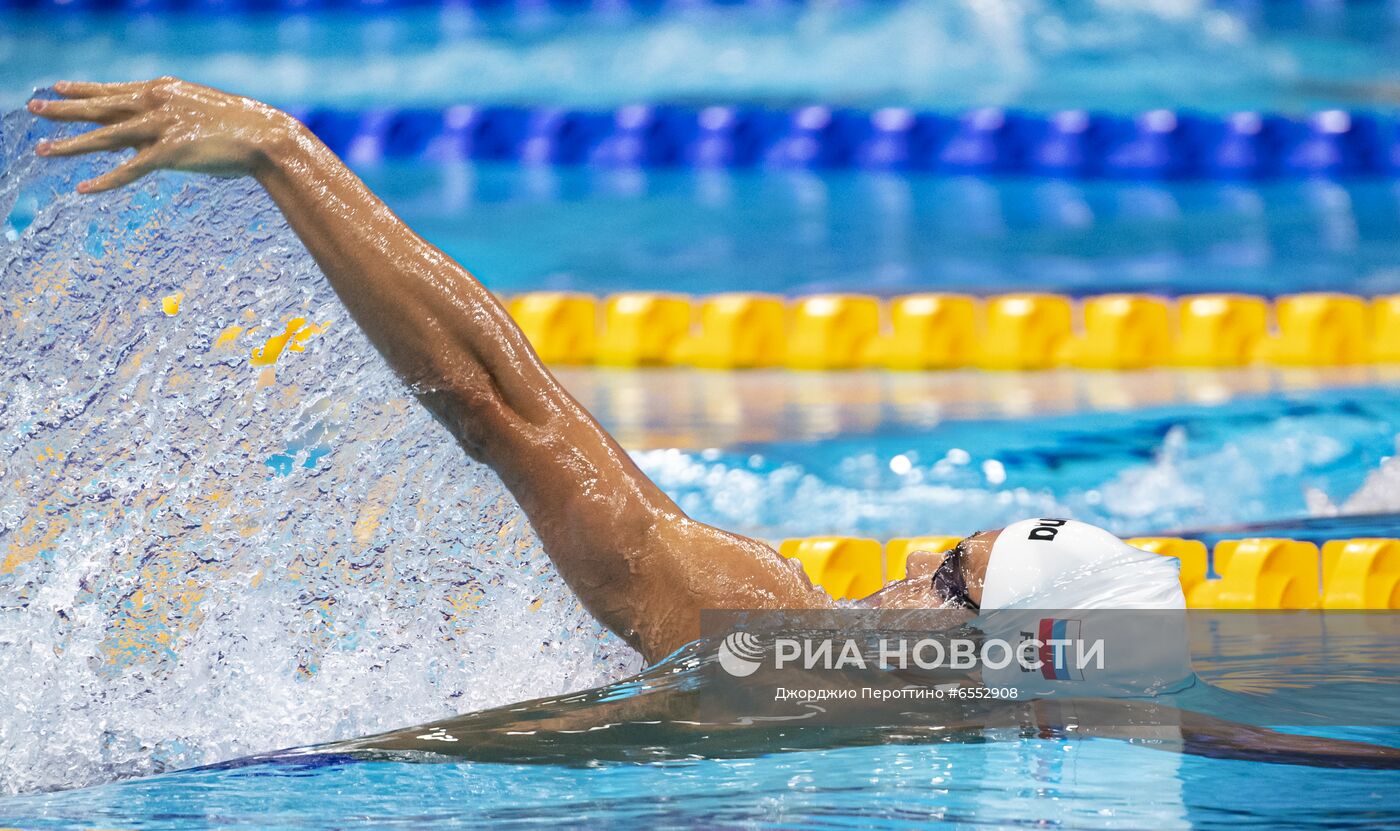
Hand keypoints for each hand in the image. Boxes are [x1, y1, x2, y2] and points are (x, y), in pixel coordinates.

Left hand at [28, 77, 299, 192]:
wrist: (268, 136)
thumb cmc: (244, 128)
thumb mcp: (202, 116)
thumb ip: (173, 122)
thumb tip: (157, 136)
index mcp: (165, 90)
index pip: (115, 90)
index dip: (85, 89)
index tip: (60, 87)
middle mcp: (156, 102)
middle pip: (100, 106)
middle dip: (65, 109)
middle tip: (34, 108)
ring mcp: (161, 126)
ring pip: (105, 136)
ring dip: (72, 144)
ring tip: (43, 150)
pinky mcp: (170, 152)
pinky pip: (130, 170)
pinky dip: (106, 180)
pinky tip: (84, 189)